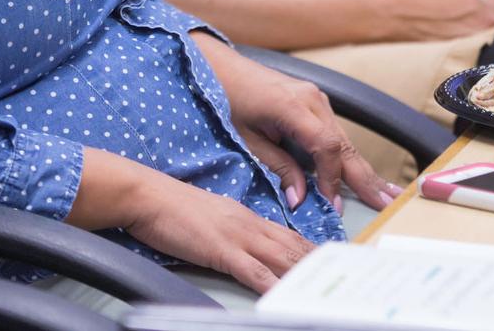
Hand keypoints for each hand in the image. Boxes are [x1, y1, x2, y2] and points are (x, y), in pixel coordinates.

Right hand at [111, 157, 318, 293]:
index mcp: (249, 217)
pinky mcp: (222, 250)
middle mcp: (251, 225)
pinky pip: (253, 272)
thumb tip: (247, 246)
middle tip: (344, 276)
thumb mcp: (213, 217)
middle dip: (320, 263)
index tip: (333, 261)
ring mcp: (238, 237)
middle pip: (294, 246)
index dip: (314, 250)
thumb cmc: (174, 209)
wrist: (149, 197)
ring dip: (305, 274)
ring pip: (282, 257)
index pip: (290, 235)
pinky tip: (283, 296)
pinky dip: (272, 285)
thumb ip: (233, 230)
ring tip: (327, 289)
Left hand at [193, 33, 399, 216]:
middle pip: (345, 143)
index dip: (332, 179)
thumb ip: (278, 167)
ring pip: (345, 140)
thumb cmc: (229, 102)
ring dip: (363, 169)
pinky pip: (337, 133)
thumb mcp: (247, 140)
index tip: (332, 205)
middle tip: (385, 204)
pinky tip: (365, 174)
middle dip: (365, 177)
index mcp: (294, 106)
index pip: (326, 147)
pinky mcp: (316, 102)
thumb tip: (300, 200)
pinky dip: (349, 157)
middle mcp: (313, 99)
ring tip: (385, 193)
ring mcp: (317, 98)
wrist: (224, 68)